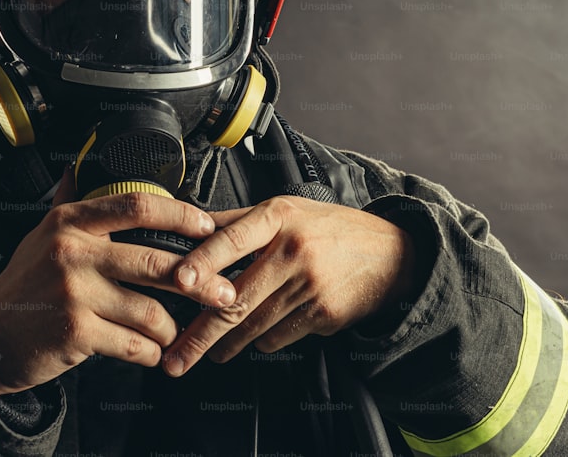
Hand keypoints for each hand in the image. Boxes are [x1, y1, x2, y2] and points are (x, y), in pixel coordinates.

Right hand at [0, 169, 238, 393]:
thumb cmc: (26, 281)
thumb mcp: (42, 234)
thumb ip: (66, 202)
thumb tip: (75, 168)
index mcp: (71, 222)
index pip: (138, 206)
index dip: (181, 216)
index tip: (208, 227)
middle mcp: (73, 253)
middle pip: (157, 264)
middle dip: (200, 283)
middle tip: (224, 293)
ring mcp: (75, 294)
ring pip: (151, 311)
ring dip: (171, 328)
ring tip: (174, 332)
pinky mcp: (76, 333)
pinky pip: (134, 344)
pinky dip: (150, 352)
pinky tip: (151, 351)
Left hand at [161, 196, 414, 376]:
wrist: (391, 254)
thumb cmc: (331, 229)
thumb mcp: (288, 210)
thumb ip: (239, 221)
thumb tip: (191, 227)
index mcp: (279, 217)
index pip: (232, 239)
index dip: (203, 261)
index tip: (177, 281)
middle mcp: (293, 250)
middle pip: (236, 299)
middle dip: (200, 334)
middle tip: (176, 356)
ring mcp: (310, 285)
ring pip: (253, 325)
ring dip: (226, 344)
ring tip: (210, 352)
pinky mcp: (323, 314)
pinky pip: (278, 336)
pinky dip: (264, 339)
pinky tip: (263, 332)